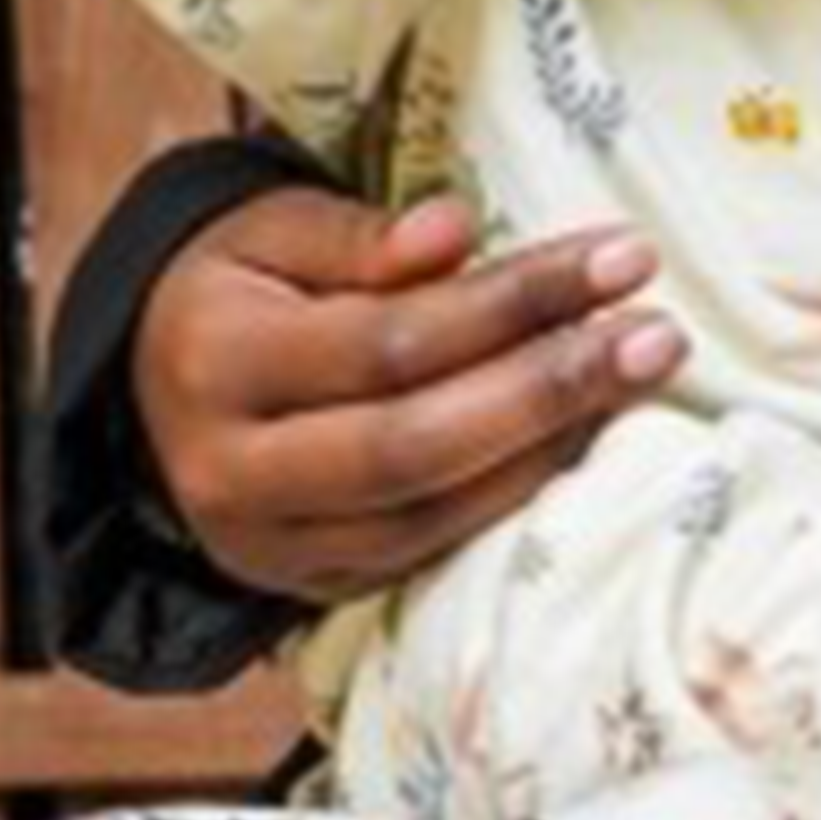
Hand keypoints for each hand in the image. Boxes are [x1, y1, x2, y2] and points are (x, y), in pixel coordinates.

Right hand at [133, 187, 688, 603]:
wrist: (160, 391)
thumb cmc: (240, 289)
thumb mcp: (270, 232)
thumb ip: (358, 234)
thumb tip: (455, 233)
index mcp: (213, 361)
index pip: (389, 340)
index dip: (515, 302)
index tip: (623, 257)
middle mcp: (231, 472)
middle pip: (415, 443)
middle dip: (551, 389)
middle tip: (660, 335)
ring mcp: (271, 547)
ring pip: (431, 511)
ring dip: (551, 446)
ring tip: (639, 376)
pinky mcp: (314, 587)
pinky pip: (431, 551)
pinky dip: (516, 497)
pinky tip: (584, 439)